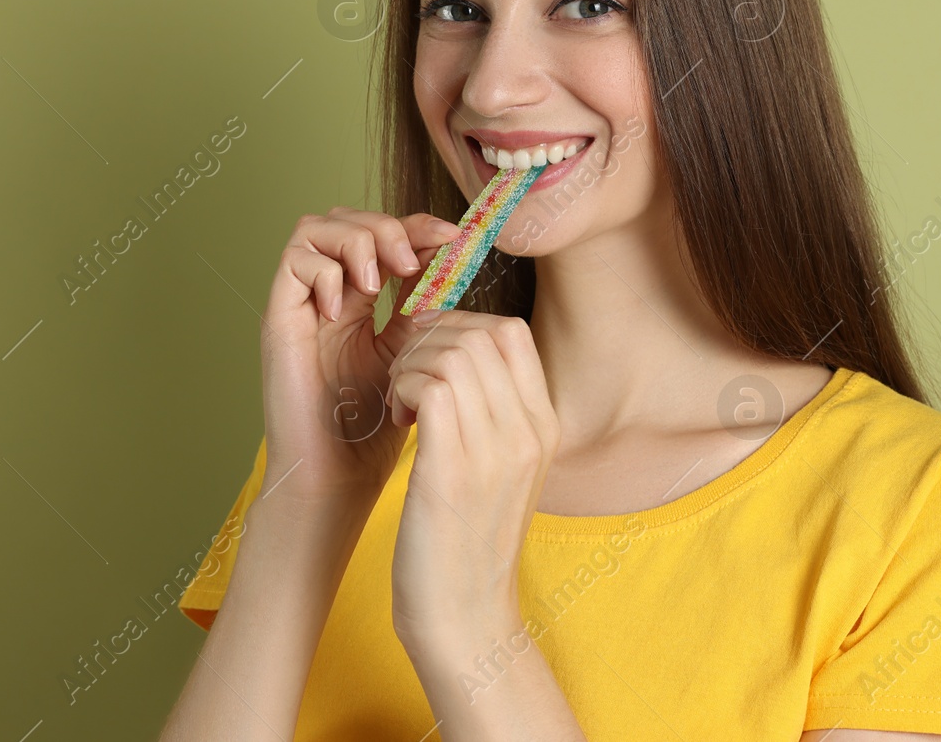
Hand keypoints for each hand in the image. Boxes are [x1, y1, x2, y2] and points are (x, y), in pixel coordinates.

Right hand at [259, 207, 461, 503]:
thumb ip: (422, 307)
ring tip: (378, 281)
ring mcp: (301, 305)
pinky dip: (325, 274)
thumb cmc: (373, 427)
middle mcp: (328, 296)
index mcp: (361, 302)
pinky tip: (344, 311)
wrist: (337, 476)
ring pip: (316, 228)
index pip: (384, 236)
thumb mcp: (411, 354)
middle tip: (412, 263)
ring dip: (356, 241)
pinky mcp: (279, 319)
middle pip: (347, 219)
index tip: (455, 238)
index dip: (418, 226)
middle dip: (386, 226)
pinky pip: (293, 263)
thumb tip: (450, 259)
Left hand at [384, 309, 560, 656]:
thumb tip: (458, 355)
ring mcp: (495, 450)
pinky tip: (395, 418)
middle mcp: (528, 432)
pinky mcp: (453, 470)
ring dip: (410, 363)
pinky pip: (429, 388)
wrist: (465, 616)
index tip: (429, 354)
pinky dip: (402, 388)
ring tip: (399, 399)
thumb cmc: (468, 539)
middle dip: (428, 339)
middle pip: (479, 334)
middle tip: (406, 377)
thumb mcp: (501, 468)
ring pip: (451, 353)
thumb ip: (493, 412)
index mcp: (545, 426)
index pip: (512, 332)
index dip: (461, 325)